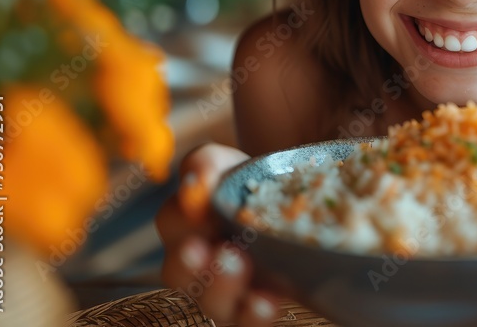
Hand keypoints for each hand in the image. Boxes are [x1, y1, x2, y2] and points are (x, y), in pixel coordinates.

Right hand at [156, 143, 282, 325]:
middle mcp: (199, 262)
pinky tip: (267, 300)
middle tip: (219, 251)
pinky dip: (253, 315)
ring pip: (210, 303)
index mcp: (187, 223)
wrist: (303, 210)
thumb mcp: (233, 165)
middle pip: (179, 271)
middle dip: (194, 264)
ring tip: (243, 270)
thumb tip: (195, 182)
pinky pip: (245, 322)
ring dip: (223, 289)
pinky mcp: (252, 311)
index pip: (173, 219)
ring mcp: (226, 291)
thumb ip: (208, 164)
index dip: (183, 215)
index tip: (201, 208)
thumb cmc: (256, 186)